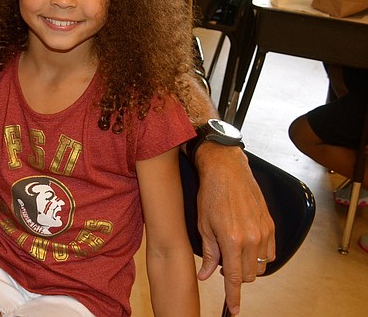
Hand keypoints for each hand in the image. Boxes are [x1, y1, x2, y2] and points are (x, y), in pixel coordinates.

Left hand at [195, 143, 274, 314]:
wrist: (227, 171)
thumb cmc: (211, 195)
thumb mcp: (203, 225)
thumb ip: (208, 253)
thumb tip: (205, 275)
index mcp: (231, 240)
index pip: (233, 278)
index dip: (233, 297)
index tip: (234, 309)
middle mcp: (251, 238)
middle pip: (248, 275)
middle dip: (236, 276)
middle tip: (223, 262)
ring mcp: (263, 232)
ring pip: (259, 266)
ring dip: (247, 265)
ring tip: (234, 250)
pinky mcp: (271, 225)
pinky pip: (269, 252)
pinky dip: (259, 255)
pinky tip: (247, 244)